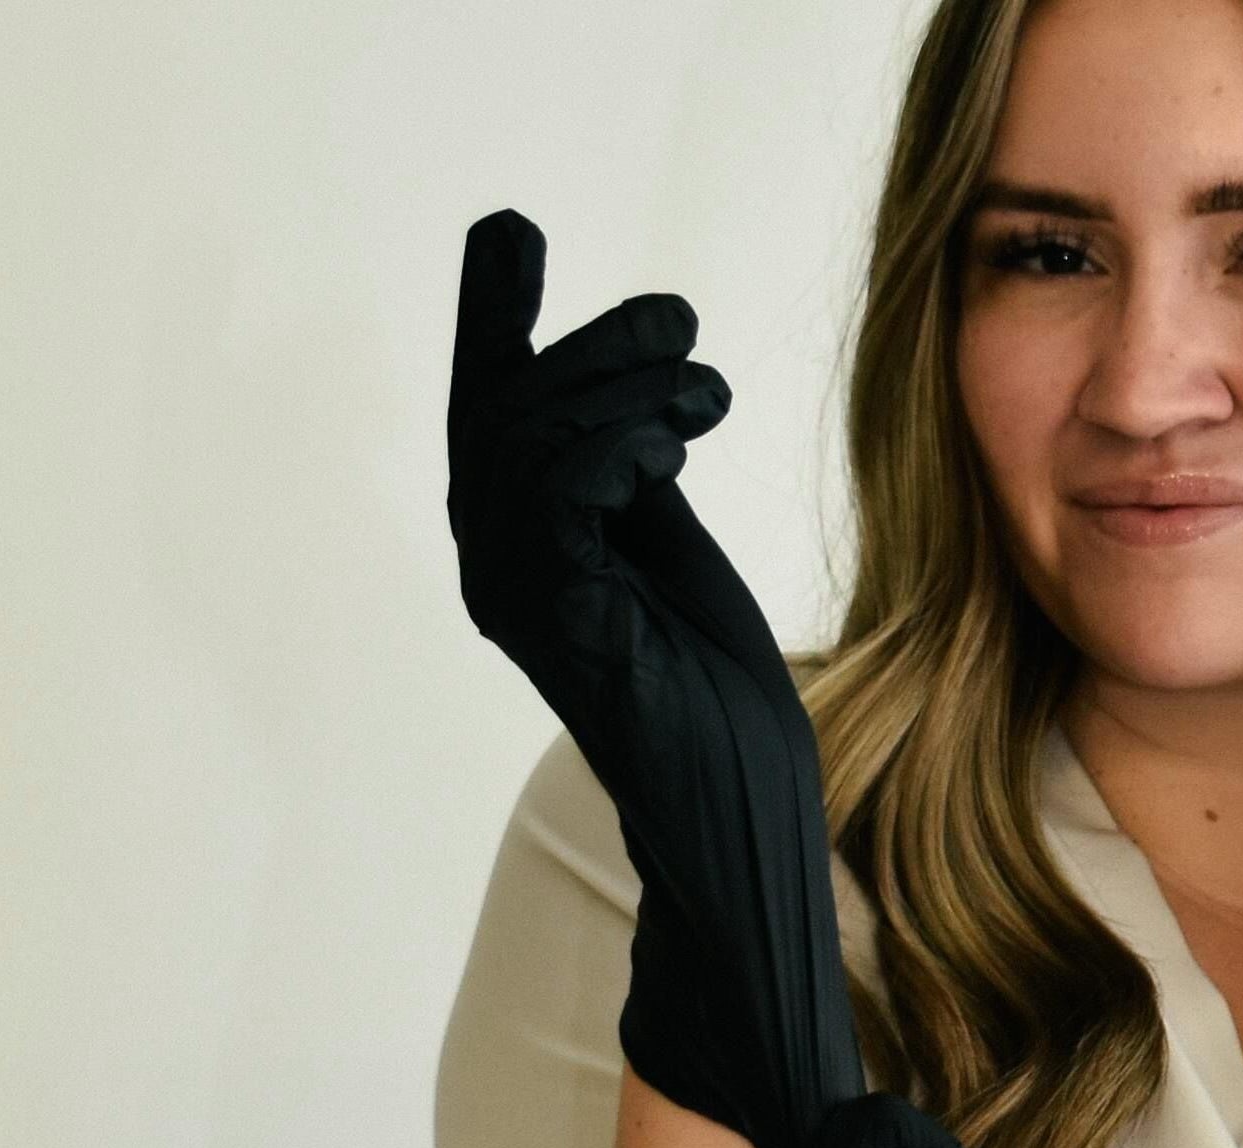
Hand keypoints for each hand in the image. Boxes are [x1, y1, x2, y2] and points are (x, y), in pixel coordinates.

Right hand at [445, 206, 855, 1147]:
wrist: (749, 819)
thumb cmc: (718, 699)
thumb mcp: (673, 559)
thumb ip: (634, 481)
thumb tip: (634, 395)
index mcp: (526, 554)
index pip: (497, 417)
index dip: (494, 324)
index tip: (507, 232)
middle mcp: (504, 577)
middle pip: (503, 420)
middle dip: (586, 348)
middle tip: (680, 319)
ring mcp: (528, 609)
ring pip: (525, 451)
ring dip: (615, 390)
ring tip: (701, 380)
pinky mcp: (570, 637)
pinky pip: (556, 512)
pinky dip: (610, 453)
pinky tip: (677, 435)